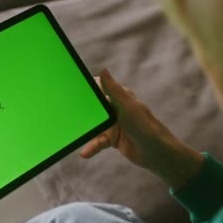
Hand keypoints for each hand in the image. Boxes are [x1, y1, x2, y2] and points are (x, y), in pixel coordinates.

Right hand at [80, 69, 203, 189]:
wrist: (157, 154)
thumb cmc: (145, 126)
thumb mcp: (127, 106)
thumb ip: (113, 89)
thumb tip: (103, 69)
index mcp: (120, 97)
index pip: (100, 87)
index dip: (86, 87)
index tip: (71, 87)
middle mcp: (115, 109)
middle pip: (93, 107)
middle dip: (81, 110)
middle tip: (65, 113)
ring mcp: (113, 124)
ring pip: (93, 126)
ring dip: (86, 132)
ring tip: (75, 136)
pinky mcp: (112, 139)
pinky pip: (97, 141)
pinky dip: (91, 146)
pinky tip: (85, 152)